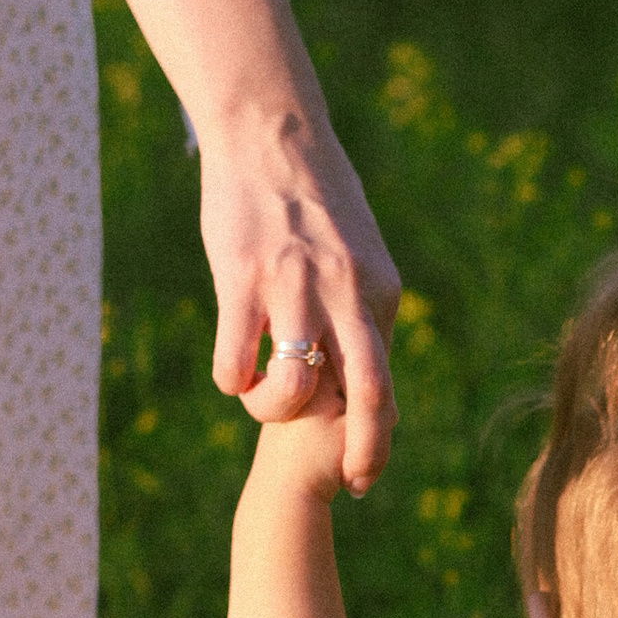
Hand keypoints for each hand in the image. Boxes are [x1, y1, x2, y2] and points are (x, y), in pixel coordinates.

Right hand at [200, 116, 400, 491]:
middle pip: (369, 394)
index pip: (384, 379)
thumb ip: (363, 304)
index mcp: (379, 291)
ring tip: (262, 401)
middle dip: (367, 452)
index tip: (366, 470)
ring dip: (275, 412)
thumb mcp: (359, 250)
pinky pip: (237, 359)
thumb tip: (360, 358)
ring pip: (296, 386)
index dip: (379, 434)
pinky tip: (233, 370)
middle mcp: (346, 293)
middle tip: (355, 485)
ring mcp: (294, 287)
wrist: (273, 132)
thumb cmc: (312, 195)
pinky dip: (234, 380)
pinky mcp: (243, 279)